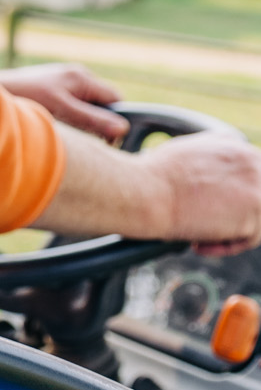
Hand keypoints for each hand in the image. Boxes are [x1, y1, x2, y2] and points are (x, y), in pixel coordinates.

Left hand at [0, 63, 127, 142]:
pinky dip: (67, 122)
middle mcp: (74, 77)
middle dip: (98, 124)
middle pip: (101, 105)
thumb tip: (122, 129)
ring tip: (66, 134)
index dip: (116, 121)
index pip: (116, 99)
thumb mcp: (61, 111)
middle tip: (86, 142)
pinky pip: (69, 109)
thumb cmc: (24, 98)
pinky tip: (55, 130)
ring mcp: (61, 84)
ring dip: (82, 124)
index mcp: (81, 77)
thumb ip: (92, 119)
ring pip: (85, 109)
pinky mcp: (48, 92)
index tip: (109, 142)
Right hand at [35, 123, 260, 250]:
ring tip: (199, 237)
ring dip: (230, 233)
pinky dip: (226, 246)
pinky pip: (250, 237)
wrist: (141, 191)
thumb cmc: (146, 178)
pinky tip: (199, 244)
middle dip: (235, 216)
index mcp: (232, 143)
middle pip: (256, 196)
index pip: (248, 177)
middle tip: (207, 228)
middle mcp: (250, 158)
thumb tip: (199, 184)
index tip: (210, 211)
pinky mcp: (254, 210)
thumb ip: (202, 165)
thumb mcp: (178, 157)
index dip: (230, 198)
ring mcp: (255, 183)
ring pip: (257, 220)